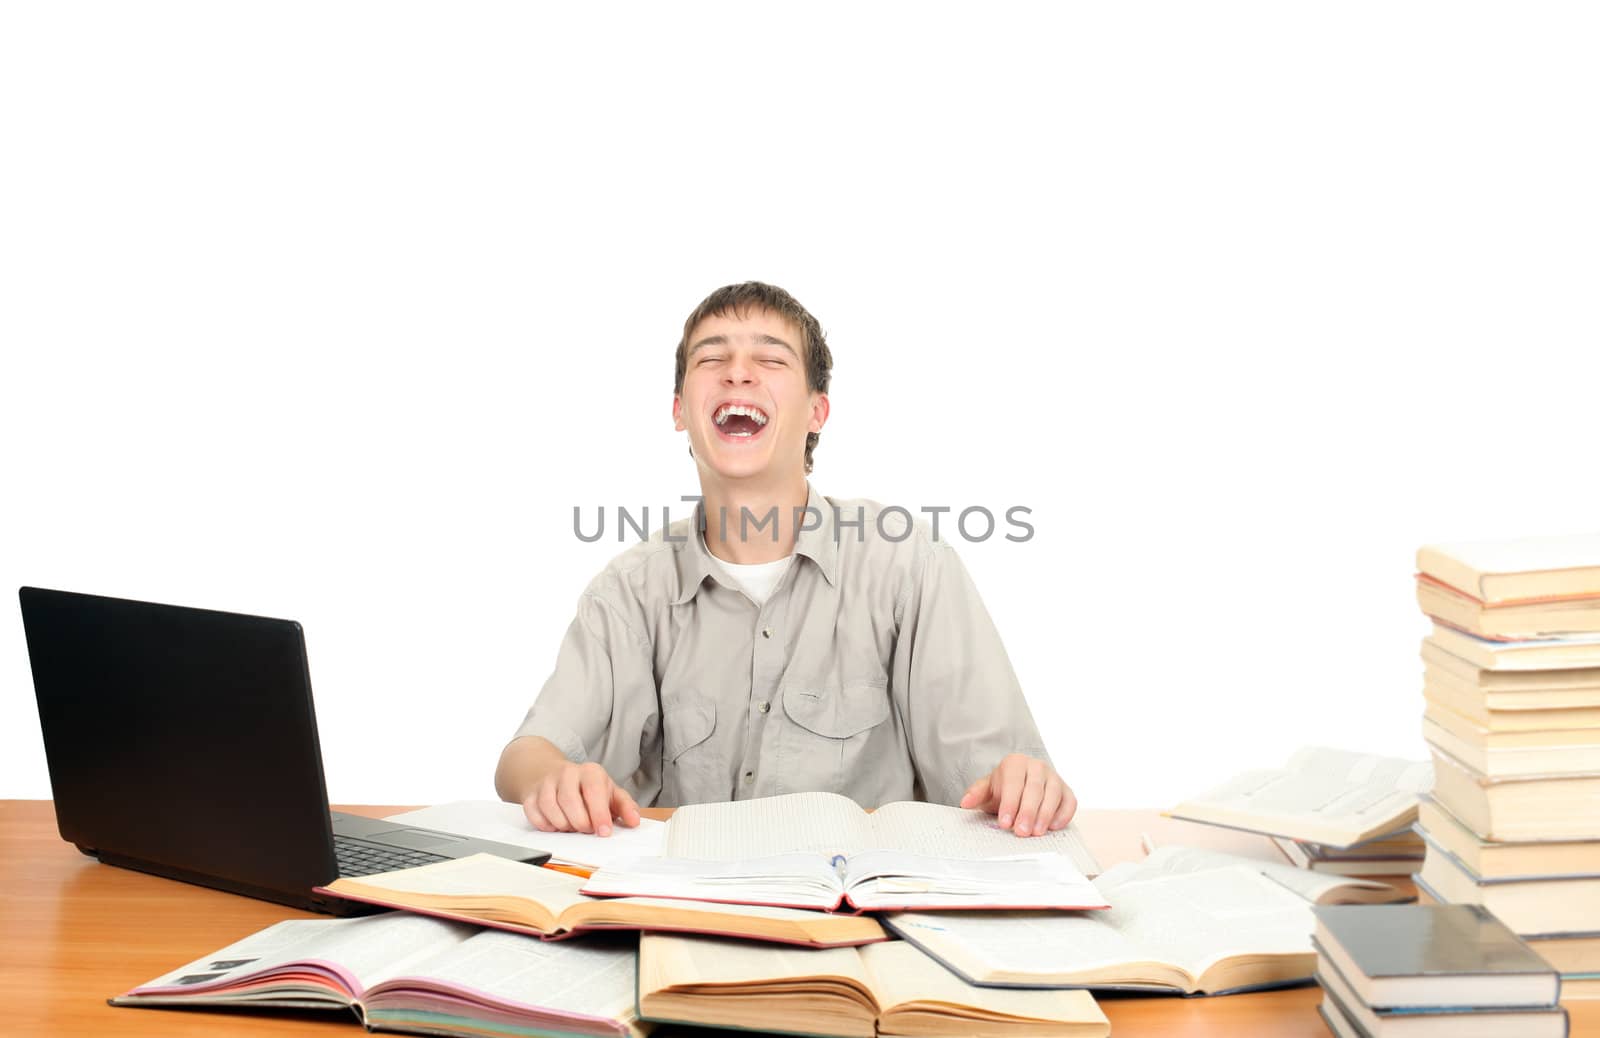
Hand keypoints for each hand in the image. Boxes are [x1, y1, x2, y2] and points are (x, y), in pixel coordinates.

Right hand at [521, 761, 640, 836]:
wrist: (557, 776)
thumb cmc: (588, 789)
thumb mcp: (611, 794)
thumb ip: (625, 807)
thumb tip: (634, 821)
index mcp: (590, 772)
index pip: (593, 790)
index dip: (599, 813)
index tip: (603, 831)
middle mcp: (567, 773)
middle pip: (570, 801)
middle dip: (580, 822)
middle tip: (587, 829)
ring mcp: (546, 783)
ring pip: (551, 808)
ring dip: (563, 824)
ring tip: (572, 826)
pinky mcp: (531, 795)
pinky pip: (535, 814)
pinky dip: (546, 825)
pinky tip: (556, 824)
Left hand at [959, 753, 1076, 836]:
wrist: (1020, 785)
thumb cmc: (1002, 788)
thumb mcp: (987, 789)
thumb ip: (976, 794)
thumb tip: (965, 802)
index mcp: (1015, 762)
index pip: (1013, 783)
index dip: (1009, 804)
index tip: (1004, 823)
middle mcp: (1037, 766)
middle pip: (1034, 789)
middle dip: (1027, 812)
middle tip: (1021, 832)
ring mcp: (1054, 777)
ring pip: (1053, 794)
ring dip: (1045, 815)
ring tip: (1036, 833)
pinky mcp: (1067, 790)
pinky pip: (1069, 801)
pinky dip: (1064, 814)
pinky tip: (1054, 827)